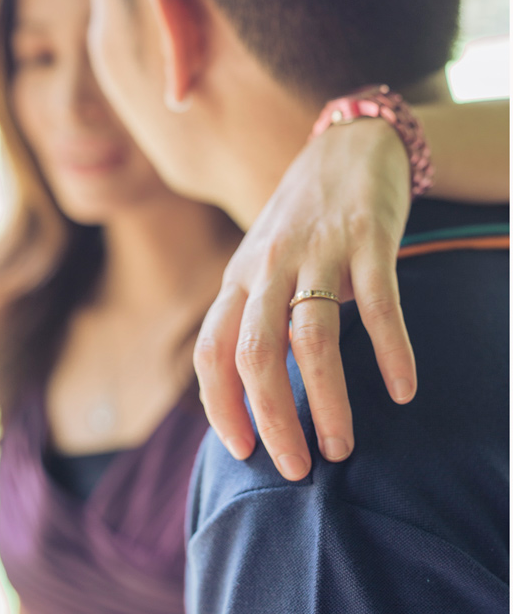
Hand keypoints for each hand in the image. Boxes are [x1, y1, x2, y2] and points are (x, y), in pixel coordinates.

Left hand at [194, 118, 415, 480]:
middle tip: (296, 468)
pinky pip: (379, 304)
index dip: (220, 407)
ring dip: (327, 399)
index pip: (211, 353)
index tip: (243, 451)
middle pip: (255, 354)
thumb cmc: (299, 222)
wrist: (346, 145)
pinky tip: (403, 389)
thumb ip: (249, 319)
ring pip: (313, 338)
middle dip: (272, 419)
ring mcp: (318, 251)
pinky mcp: (368, 239)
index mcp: (237, 280)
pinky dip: (391, 351)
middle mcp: (268, 267)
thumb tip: (247, 398)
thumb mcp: (258, 266)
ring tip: (342, 446)